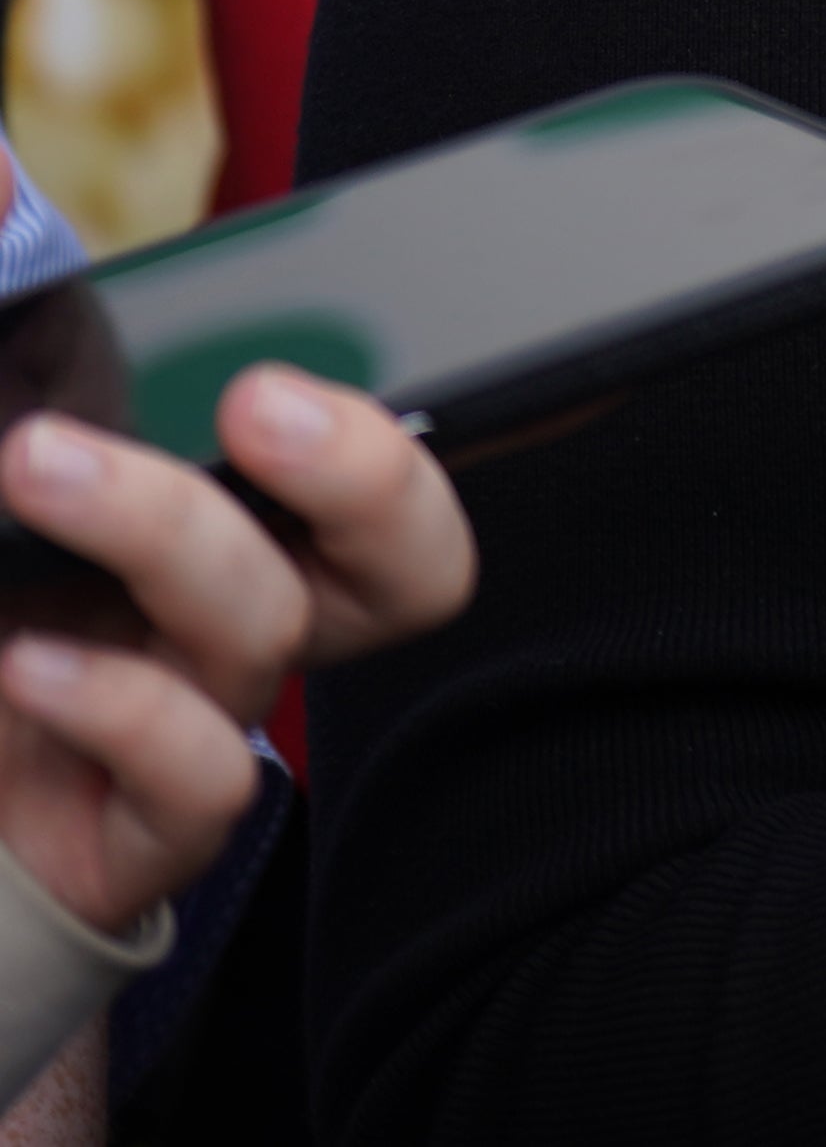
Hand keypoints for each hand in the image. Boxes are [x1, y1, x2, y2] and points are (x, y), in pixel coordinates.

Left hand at [0, 365, 473, 937]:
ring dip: (166, 531)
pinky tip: (27, 662)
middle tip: (256, 405)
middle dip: (368, 477)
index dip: (366, 449)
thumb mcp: (12, 519)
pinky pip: (197, 778)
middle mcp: (226, 644)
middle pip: (408, 573)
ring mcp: (190, 742)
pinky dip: (121, 703)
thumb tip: (38, 356)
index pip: (381, 507)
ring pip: (267, 633)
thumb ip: (49, 436)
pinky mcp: (134, 848)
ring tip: (37, 467)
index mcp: (221, 554)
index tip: (255, 394)